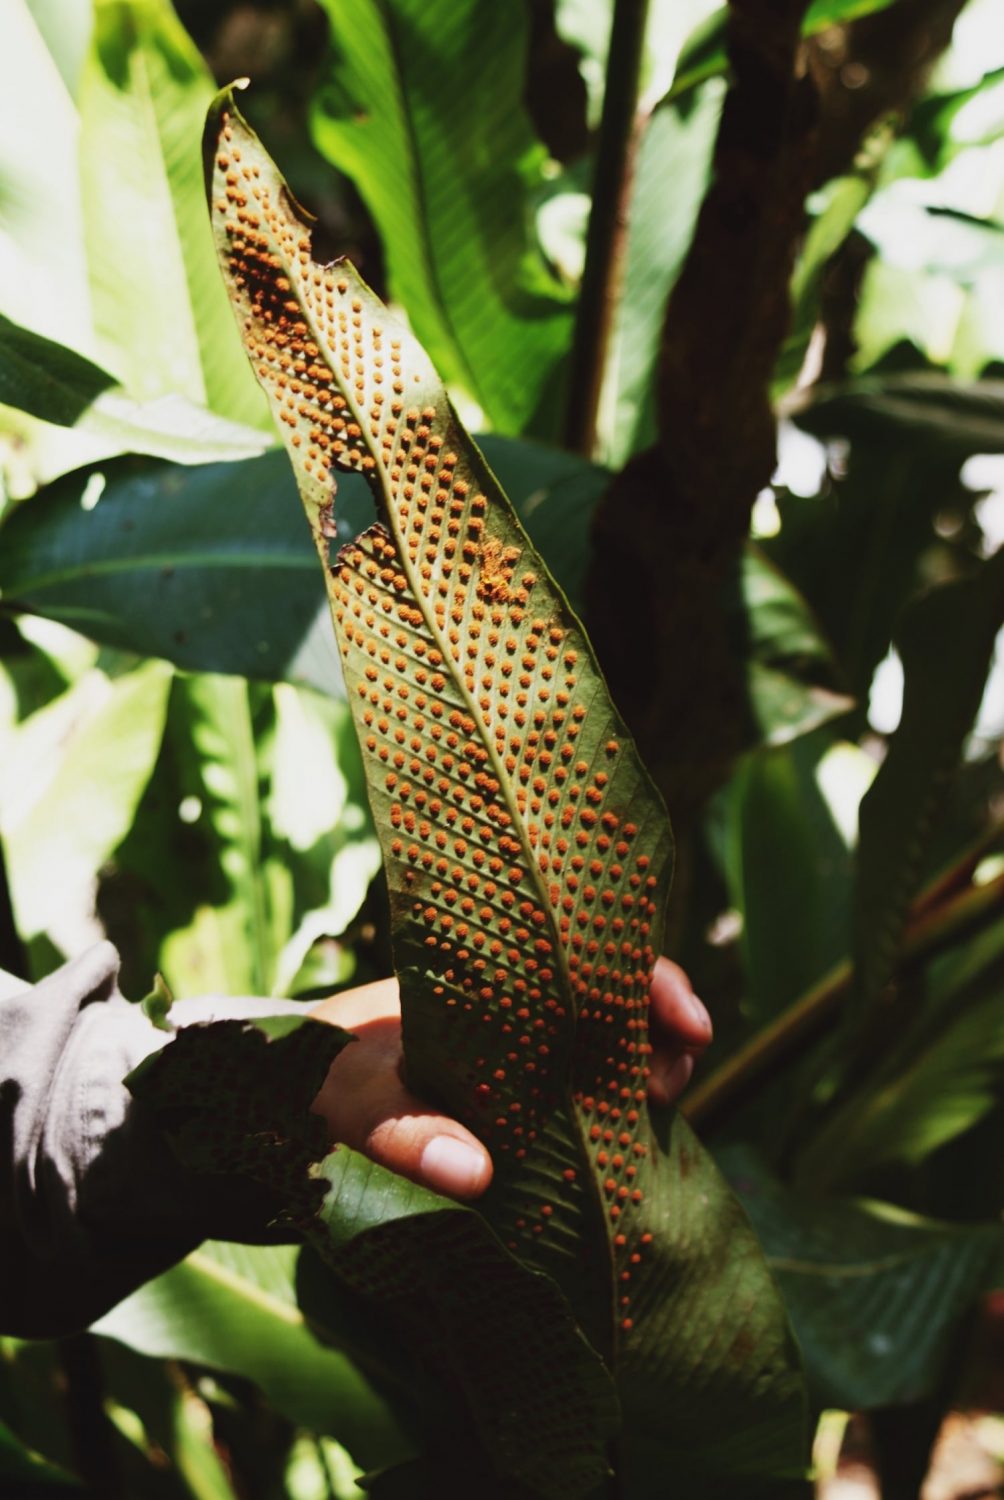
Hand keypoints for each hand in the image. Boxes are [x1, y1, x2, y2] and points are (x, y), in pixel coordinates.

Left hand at [309, 956, 711, 1202]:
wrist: (260, 1109)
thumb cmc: (305, 1075)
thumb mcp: (342, 1093)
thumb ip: (397, 1125)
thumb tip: (475, 1172)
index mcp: (484, 978)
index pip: (588, 954)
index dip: (652, 980)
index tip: (689, 1022)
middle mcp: (508, 1013)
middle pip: (616, 1003)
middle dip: (662, 1034)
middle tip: (670, 1077)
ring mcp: (510, 1063)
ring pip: (606, 1056)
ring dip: (641, 1081)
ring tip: (650, 1115)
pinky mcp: (503, 1116)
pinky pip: (577, 1111)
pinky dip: (608, 1127)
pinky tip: (617, 1160)